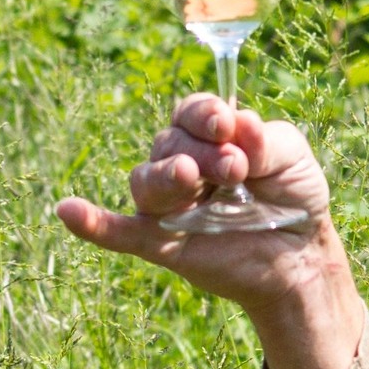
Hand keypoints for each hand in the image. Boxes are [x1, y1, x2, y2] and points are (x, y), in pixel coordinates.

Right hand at [56, 96, 364, 368]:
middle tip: (235, 171)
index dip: (202, 113)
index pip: (189, 112)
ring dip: (165, 175)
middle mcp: (182, 166)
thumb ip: (264, 139)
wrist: (302, 257)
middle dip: (200, 150)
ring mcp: (170, 206)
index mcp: (209, 138)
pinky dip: (92, 223)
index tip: (226, 125)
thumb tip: (237, 122)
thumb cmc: (293, 196)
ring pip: (144, 181)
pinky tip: (67, 211)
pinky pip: (119, 232)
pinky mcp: (163, 243)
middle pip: (166, 143)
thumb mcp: (291, 156)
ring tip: (193, 179)